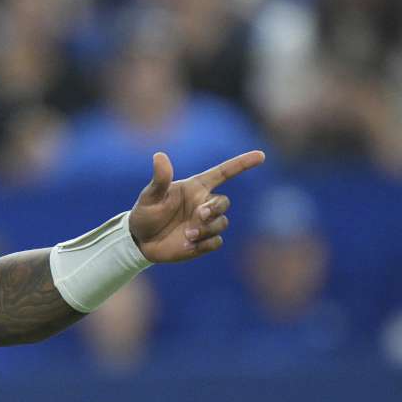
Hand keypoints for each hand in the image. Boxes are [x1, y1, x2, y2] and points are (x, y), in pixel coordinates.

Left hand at [129, 151, 265, 262]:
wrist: (140, 241)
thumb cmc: (145, 213)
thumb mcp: (150, 196)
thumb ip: (160, 179)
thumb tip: (159, 156)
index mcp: (195, 188)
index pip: (224, 173)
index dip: (242, 163)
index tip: (260, 155)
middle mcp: (204, 204)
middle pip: (224, 202)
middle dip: (215, 209)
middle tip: (199, 215)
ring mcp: (205, 224)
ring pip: (222, 223)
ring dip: (208, 228)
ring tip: (188, 234)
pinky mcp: (204, 242)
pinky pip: (216, 242)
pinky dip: (204, 244)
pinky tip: (186, 245)